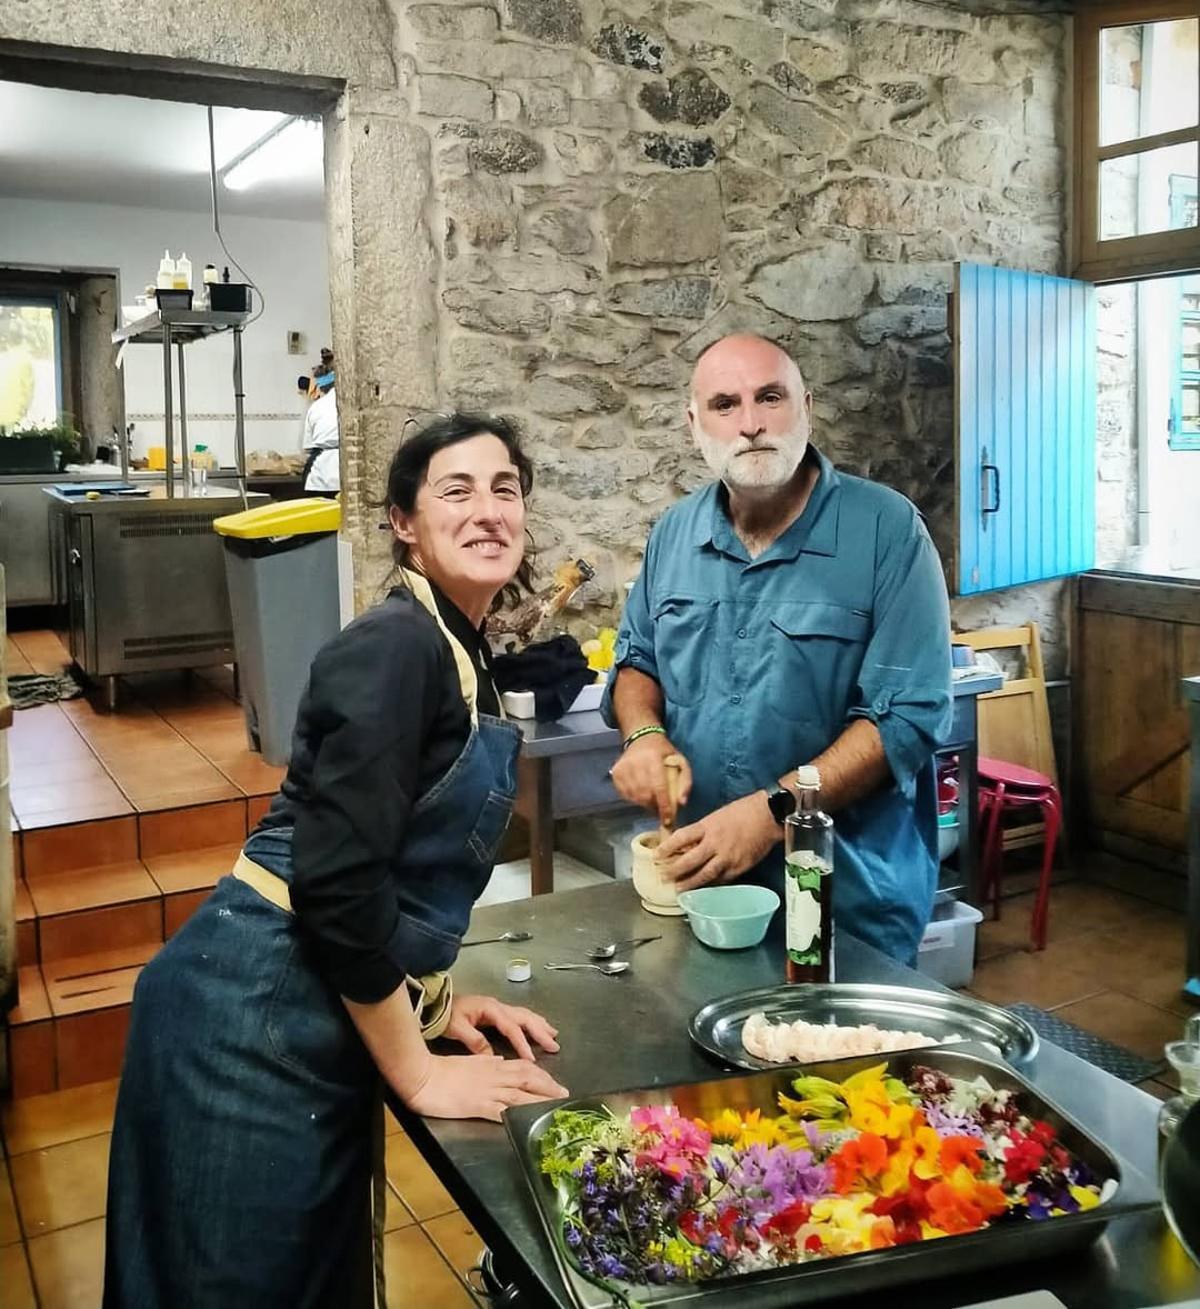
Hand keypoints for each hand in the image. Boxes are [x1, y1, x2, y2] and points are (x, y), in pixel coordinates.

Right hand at [402, 1053, 567, 1122]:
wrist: (423, 1076)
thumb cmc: (442, 1070)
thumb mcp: (470, 1061)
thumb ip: (487, 1063)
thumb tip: (502, 1062)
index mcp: (492, 1065)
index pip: (523, 1067)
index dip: (541, 1074)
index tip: (553, 1082)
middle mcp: (494, 1076)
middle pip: (528, 1079)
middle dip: (548, 1086)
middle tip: (564, 1094)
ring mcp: (487, 1091)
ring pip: (521, 1094)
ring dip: (540, 1100)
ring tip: (556, 1106)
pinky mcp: (478, 1106)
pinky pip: (502, 1111)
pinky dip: (517, 1115)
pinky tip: (529, 1120)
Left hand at [444, 993, 559, 1062]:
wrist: (435, 1003)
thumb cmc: (445, 1014)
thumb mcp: (457, 1028)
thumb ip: (475, 1041)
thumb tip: (492, 1057)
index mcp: (491, 1009)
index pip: (511, 1028)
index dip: (522, 1043)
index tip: (531, 1059)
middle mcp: (498, 1006)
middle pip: (525, 1018)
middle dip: (540, 1031)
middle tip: (554, 1045)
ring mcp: (498, 1008)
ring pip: (525, 1015)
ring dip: (539, 1025)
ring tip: (553, 1034)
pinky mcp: (496, 1012)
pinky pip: (519, 1016)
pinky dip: (532, 1022)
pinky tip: (537, 1027)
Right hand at [609, 734, 692, 826]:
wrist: (642, 738)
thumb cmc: (664, 753)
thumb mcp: (681, 761)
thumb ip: (685, 781)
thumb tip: (681, 802)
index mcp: (653, 758)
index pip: (659, 787)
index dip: (664, 806)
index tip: (668, 820)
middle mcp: (635, 763)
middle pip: (646, 795)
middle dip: (655, 806)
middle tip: (661, 808)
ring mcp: (623, 768)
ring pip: (635, 797)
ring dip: (645, 803)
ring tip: (652, 799)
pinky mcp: (616, 773)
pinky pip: (626, 795)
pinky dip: (635, 799)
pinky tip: (641, 793)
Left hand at [657, 791, 779, 890]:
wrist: (768, 815)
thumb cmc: (743, 811)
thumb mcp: (717, 816)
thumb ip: (703, 831)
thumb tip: (688, 844)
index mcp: (708, 827)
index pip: (681, 838)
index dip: (667, 848)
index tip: (657, 855)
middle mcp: (715, 843)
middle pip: (690, 861)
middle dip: (674, 871)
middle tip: (664, 877)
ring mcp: (728, 857)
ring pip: (704, 875)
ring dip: (690, 884)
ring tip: (679, 890)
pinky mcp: (740, 867)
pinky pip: (721, 880)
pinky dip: (710, 884)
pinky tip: (702, 889)